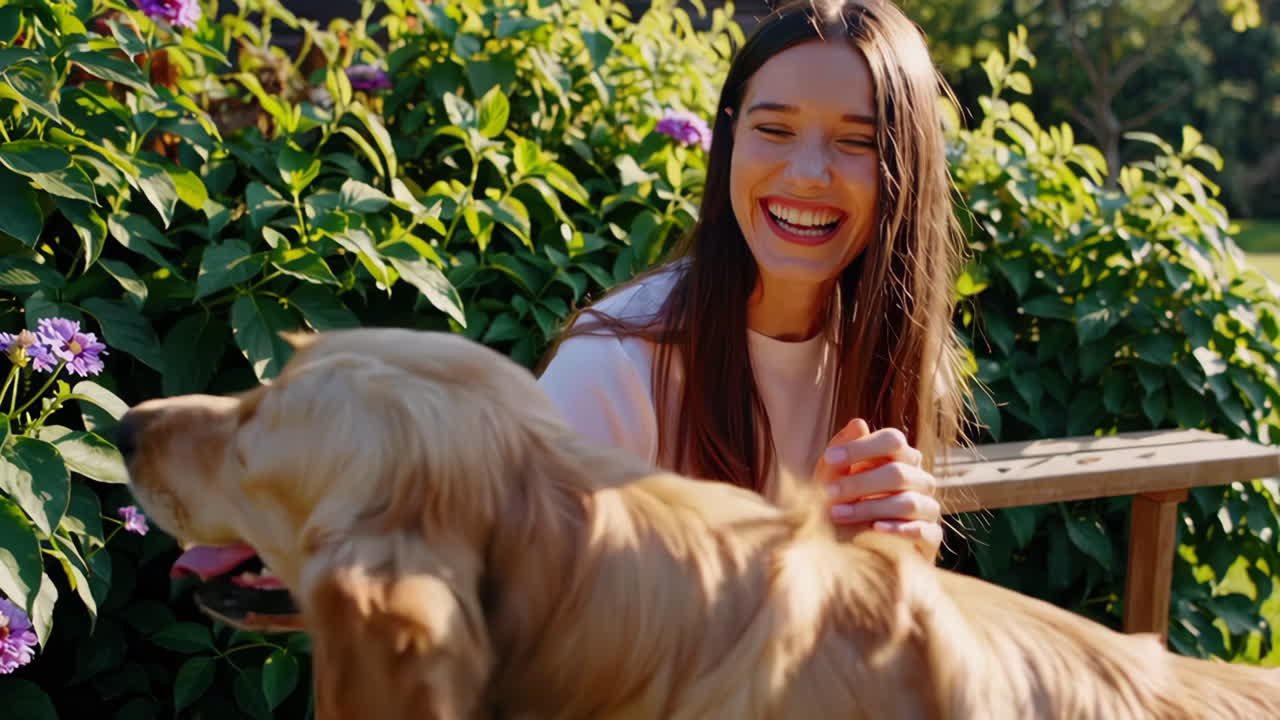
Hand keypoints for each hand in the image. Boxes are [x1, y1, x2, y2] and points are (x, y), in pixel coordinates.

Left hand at [814, 418, 942, 559]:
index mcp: (899, 457)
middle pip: (898, 472)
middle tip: (828, 494)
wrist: (846, 549)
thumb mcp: (832, 477)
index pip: (893, 440)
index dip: (861, 447)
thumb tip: (858, 423)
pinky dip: (898, 529)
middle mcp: (918, 478)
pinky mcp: (931, 536)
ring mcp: (927, 507)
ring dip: (870, 508)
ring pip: (908, 502)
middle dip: (859, 483)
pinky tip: (875, 529)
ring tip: (839, 514)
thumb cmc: (839, 503)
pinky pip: (924, 530)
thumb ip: (843, 451)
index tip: (830, 458)